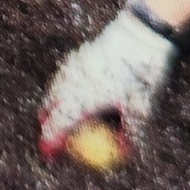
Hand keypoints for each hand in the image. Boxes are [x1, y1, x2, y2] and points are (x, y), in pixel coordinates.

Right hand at [39, 0, 178, 157]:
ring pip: (54, 91)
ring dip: (54, 106)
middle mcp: (70, 84)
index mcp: (80, 100)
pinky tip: (74, 91)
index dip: (51, 143)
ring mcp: (72, 67)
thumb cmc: (141, 74)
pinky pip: (64, 76)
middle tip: (54, 138)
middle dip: (48, 125)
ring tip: (58, 116)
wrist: (140, 34)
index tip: (50, 156)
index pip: (57, 127)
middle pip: (49, 108)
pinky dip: (64, 88)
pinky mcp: (79, 55)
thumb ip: (131, 133)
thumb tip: (127, 154)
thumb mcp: (141, 109)